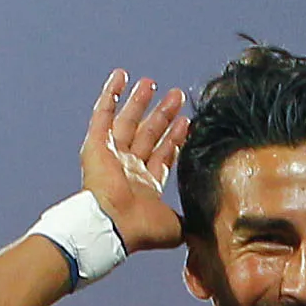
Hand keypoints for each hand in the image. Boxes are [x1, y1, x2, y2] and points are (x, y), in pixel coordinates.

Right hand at [77, 72, 189, 255]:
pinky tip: (120, 76)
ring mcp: (111, 157)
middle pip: (148, 135)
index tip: (186, 121)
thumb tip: (210, 227)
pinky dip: (110, 95)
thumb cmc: (141, 229)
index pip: (163, 156)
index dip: (174, 139)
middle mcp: (128, 170)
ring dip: (139, 102)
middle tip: (176, 96)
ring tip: (151, 82)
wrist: (112, 225)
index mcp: (145, 187)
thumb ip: (192, 222)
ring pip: (127, 122)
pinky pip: (102, 116)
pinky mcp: (95, 147)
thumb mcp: (176, 227)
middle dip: (162, 115)